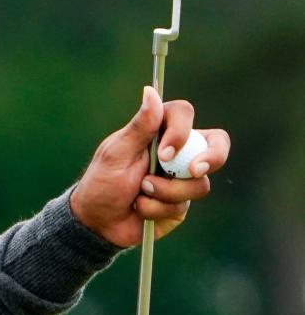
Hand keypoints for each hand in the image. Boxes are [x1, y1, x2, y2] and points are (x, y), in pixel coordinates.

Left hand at [70, 86, 229, 247]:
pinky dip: (156, 209)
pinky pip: (182, 205)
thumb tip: (150, 91)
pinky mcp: (181, 202)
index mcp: (157, 133)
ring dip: (164, 192)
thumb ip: (139, 126)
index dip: (181, 131)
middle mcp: (176, 153)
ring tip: (139, 194)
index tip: (165, 154)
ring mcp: (181, 178)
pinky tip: (139, 209)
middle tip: (193, 171)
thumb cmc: (101, 184)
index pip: (183, 114)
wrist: (97, 223)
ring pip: (199, 182)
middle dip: (213, 157)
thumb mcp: (116, 154)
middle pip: (216, 144)